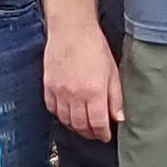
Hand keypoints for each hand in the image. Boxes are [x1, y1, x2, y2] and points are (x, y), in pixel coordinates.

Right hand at [44, 22, 120, 141]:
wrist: (71, 30)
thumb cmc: (94, 47)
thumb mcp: (112, 72)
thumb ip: (115, 97)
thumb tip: (118, 118)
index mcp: (94, 92)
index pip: (98, 124)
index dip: (103, 134)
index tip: (105, 136)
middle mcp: (75, 95)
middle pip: (81, 126)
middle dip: (89, 133)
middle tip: (95, 133)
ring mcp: (60, 92)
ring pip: (66, 120)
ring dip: (75, 127)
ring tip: (82, 126)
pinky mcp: (48, 86)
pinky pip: (52, 109)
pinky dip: (60, 116)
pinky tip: (67, 114)